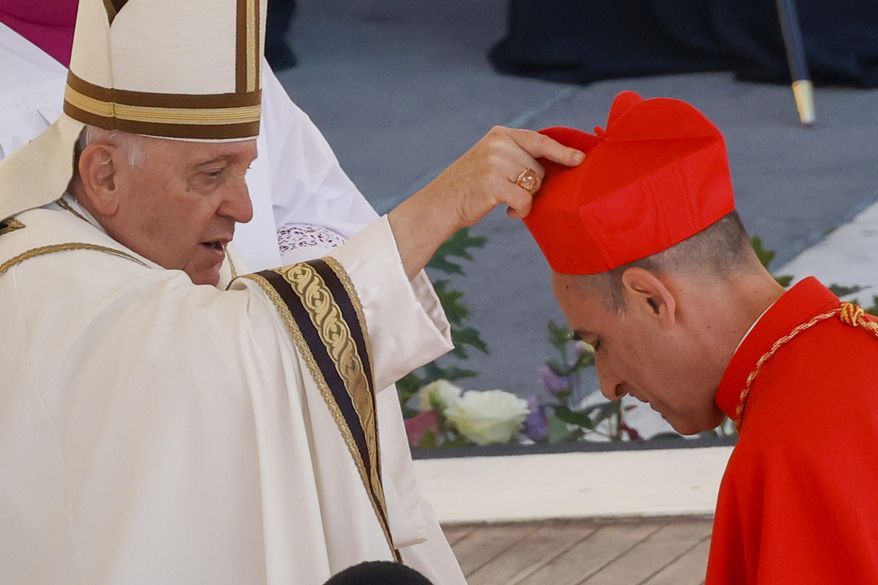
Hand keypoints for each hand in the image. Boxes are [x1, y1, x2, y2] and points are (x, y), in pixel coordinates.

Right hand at [389, 126, 583, 277]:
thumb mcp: (492, 160)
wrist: (439, 204)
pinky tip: (508, 212)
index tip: (580, 159)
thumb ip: (517, 156)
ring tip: (505, 202)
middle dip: (531, 184)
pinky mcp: (493, 183)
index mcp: (500, 134)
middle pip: (539, 167)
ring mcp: (495, 163)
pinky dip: (522, 210)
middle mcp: (498, 144)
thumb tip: (558, 163)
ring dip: (525, 198)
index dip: (562, 151)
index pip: (539, 140)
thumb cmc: (470, 187)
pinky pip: (525, 199)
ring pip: (534, 184)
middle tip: (508, 191)